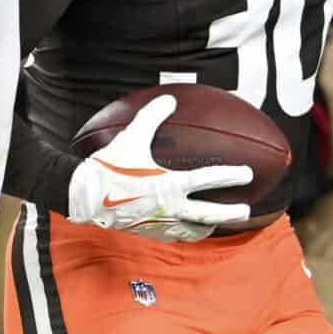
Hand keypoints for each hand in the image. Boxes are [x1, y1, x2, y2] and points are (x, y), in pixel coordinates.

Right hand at [67, 94, 252, 242]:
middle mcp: (170, 207)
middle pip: (208, 214)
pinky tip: (183, 229)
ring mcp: (160, 222)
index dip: (231, 176)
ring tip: (215, 225)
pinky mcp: (147, 231)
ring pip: (191, 230)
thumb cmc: (109, 165)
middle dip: (230, 212)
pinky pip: (171, 235)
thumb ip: (152, 116)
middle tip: (246, 209)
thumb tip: (169, 98)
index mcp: (170, 184)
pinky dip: (182, 233)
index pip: (208, 180)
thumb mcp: (132, 136)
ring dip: (207, 226)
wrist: (85, 196)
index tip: (247, 173)